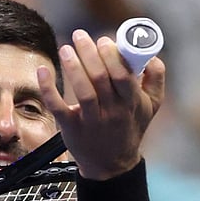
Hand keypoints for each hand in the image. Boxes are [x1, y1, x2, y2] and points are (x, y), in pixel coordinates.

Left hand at [37, 29, 164, 179]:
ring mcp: (91, 121)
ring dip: (72, 66)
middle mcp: (113, 112)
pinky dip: (49, 88)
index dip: (112, 54)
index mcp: (131, 102)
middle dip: (90, 53)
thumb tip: (152, 54)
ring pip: (82, 90)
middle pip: (101, 78)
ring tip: (66, 48)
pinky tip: (43, 70)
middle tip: (80, 35)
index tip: (104, 39)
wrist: (112, 165)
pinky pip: (58, 106)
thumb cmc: (130, 128)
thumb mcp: (150, 106)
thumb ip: (156, 79)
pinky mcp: (71, 128)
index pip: (123, 74)